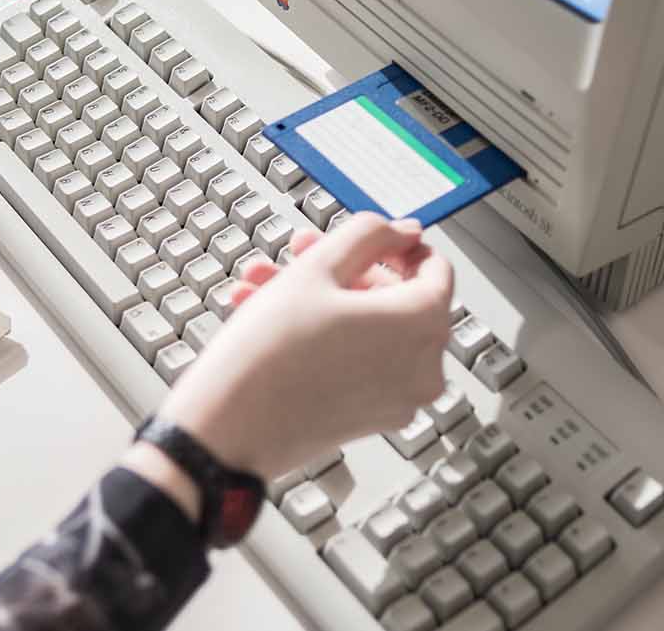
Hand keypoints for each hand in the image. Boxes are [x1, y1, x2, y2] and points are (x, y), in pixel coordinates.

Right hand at [156, 213, 452, 478]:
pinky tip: (272, 320)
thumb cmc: (268, 356)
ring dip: (323, 301)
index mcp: (423, 325)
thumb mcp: (316, 269)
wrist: (228, 432)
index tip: (371, 239)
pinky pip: (360, 363)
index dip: (398, 245)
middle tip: (302, 255)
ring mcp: (399, 399)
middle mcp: (423, 368)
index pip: (435, 269)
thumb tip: (402, 231)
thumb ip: (369, 235)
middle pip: (397, 299)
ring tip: (266, 286)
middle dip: (345, 271)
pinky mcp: (372, 419)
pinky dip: (327, 337)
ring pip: (371, 330)